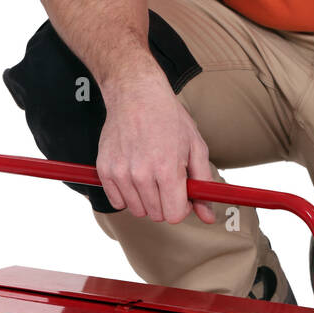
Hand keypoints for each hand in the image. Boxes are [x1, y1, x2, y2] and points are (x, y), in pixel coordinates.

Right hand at [96, 73, 215, 224]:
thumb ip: (202, 185)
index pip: (174, 215)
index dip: (182, 208)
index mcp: (167, 169)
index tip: (181, 195)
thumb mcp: (195, 147)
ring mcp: (120, 172)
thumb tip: (208, 217)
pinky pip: (117, 201)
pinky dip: (126, 194)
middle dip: (165, 202)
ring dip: (146, 199)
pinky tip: (134, 174)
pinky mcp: (104, 169)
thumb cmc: (169, 118)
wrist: (136, 95)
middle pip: (156, 215)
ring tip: (150, 173)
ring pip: (136, 210)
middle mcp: (141, 174)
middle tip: (166, 179)